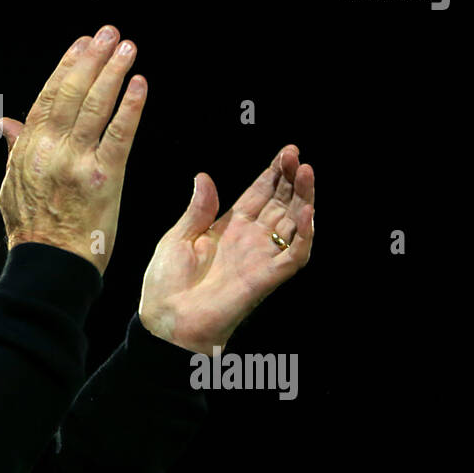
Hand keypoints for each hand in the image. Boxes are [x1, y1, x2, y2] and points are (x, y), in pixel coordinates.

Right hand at [0, 26, 145, 274]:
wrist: (50, 264)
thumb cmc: (32, 230)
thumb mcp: (11, 186)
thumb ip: (13, 150)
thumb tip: (6, 122)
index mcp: (28, 149)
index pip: (47, 97)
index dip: (66, 67)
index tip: (82, 44)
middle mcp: (51, 149)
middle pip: (71, 93)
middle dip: (92, 58)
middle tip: (109, 33)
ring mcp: (77, 161)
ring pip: (95, 106)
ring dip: (112, 73)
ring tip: (127, 48)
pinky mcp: (104, 177)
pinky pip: (119, 135)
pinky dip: (130, 108)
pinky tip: (139, 85)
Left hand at [138, 145, 314, 352]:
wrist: (167, 321)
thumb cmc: (167, 283)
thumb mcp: (177, 238)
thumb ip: (198, 209)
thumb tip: (204, 176)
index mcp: (228, 228)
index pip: (258, 194)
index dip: (272, 174)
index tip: (286, 151)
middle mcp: (249, 240)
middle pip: (280, 203)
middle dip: (291, 179)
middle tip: (297, 155)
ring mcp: (261, 258)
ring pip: (293, 224)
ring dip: (304, 198)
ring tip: (307, 171)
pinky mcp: (267, 278)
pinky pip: (294, 255)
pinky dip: (304, 235)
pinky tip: (306, 212)